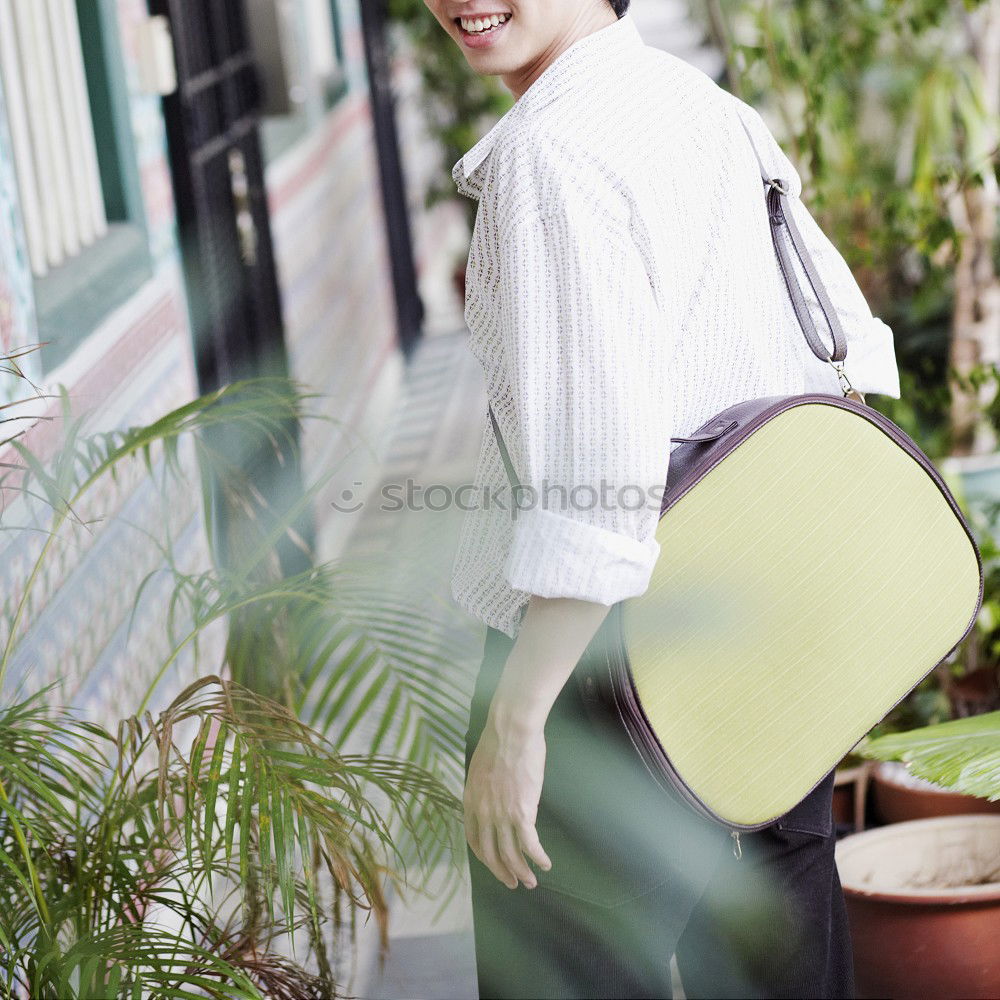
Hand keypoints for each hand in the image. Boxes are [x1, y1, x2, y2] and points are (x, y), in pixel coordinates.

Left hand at [464, 710, 552, 889]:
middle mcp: (484, 813)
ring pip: (510, 854)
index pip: (474, 839)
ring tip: (530, 882)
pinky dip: (538, 858)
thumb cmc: (499, 742)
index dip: (485, 856)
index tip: (494, 863)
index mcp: (471, 801)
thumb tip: (493, 796)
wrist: (511, 731)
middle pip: (490, 853)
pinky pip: (530, 844)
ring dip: (521, 872)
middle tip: (513, 883)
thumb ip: (484, 789)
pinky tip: (545, 864)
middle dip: (502, 872)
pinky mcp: (523, 812)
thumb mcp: (480, 769)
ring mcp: (502, 815)